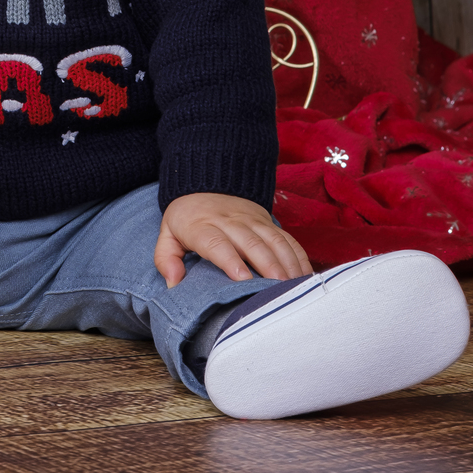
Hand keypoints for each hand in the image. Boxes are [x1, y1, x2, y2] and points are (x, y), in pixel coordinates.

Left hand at [155, 192, 312, 290]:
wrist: (207, 182)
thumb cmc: (187, 218)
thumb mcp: (168, 234)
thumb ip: (166, 259)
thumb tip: (173, 284)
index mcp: (203, 226)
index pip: (217, 243)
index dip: (230, 260)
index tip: (242, 279)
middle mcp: (231, 222)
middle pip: (252, 243)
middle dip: (267, 266)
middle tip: (277, 290)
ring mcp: (253, 221)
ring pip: (274, 240)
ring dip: (287, 263)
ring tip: (295, 287)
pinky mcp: (268, 222)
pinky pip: (287, 239)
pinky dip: (299, 257)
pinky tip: (306, 276)